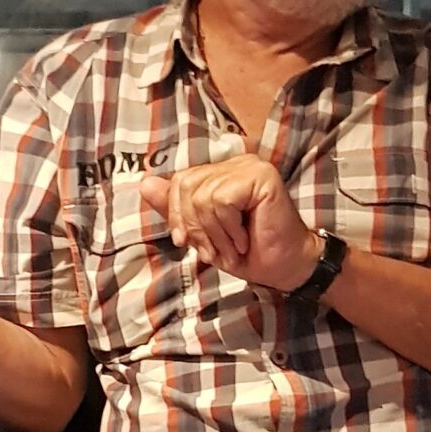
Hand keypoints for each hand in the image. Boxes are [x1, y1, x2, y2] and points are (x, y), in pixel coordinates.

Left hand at [139, 154, 318, 293]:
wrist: (285, 268)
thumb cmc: (249, 253)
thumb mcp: (202, 234)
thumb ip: (176, 209)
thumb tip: (145, 184)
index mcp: (221, 173)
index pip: (179, 181)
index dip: (176, 214)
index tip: (186, 242)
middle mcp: (235, 163)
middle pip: (187, 186)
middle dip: (195, 227)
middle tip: (215, 249)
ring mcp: (249, 166)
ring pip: (203, 196)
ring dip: (215, 233)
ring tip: (233, 246)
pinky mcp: (261, 176)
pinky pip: (222, 200)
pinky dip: (228, 228)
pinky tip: (244, 238)